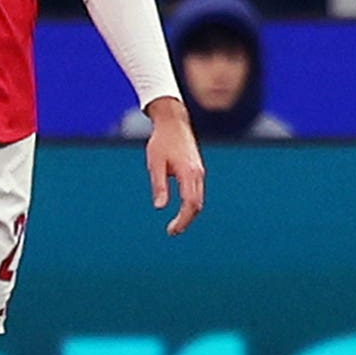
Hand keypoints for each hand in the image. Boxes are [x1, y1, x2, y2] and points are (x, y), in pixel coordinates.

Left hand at [145, 97, 205, 235]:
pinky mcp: (197, 170)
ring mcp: (200, 172)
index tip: (172, 230)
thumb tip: (160, 207)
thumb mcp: (155, 163)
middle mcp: (198, 174)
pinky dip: (191, 204)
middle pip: (197, 205)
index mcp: (189, 173)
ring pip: (199, 199)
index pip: (190, 203)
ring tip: (175, 225)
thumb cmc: (161, 142)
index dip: (182, 220)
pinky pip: (197, 192)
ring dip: (189, 214)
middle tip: (172, 232)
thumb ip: (159, 185)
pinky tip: (182, 210)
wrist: (173, 122)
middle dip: (186, 220)